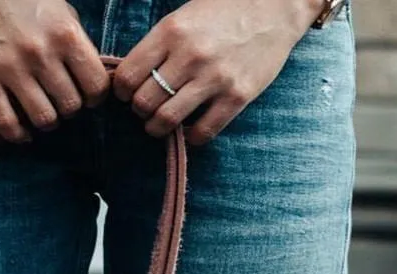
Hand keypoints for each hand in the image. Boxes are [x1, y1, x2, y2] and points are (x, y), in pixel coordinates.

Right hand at [0, 0, 109, 142]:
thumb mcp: (59, 10)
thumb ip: (76, 44)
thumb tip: (90, 79)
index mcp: (65, 34)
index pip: (96, 87)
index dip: (94, 97)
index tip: (85, 94)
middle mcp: (40, 52)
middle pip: (71, 107)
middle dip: (69, 108)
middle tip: (59, 100)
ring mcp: (10, 66)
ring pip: (44, 119)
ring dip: (47, 120)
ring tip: (42, 110)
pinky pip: (6, 122)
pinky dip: (18, 135)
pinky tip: (22, 132)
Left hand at [113, 0, 322, 144]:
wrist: (273, 8)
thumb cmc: (225, 9)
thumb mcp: (185, 15)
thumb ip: (161, 43)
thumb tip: (136, 74)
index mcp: (171, 31)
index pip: (130, 74)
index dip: (122, 91)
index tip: (128, 94)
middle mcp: (189, 56)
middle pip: (146, 101)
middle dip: (140, 111)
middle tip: (145, 111)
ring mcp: (214, 79)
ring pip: (168, 119)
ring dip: (158, 128)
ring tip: (160, 126)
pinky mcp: (237, 97)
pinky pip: (204, 131)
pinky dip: (191, 138)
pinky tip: (190, 132)